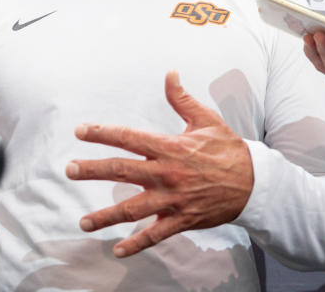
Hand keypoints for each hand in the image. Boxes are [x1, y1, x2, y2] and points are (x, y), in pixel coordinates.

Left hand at [65, 71, 252, 257]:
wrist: (255, 183)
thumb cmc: (228, 149)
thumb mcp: (207, 120)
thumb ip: (182, 99)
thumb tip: (170, 73)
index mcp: (170, 147)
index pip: (129, 138)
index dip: (102, 133)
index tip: (80, 131)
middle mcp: (167, 173)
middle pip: (122, 171)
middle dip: (92, 171)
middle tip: (69, 170)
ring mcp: (173, 200)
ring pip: (132, 209)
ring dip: (106, 216)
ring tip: (83, 221)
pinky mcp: (182, 220)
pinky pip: (155, 235)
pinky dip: (136, 245)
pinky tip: (117, 250)